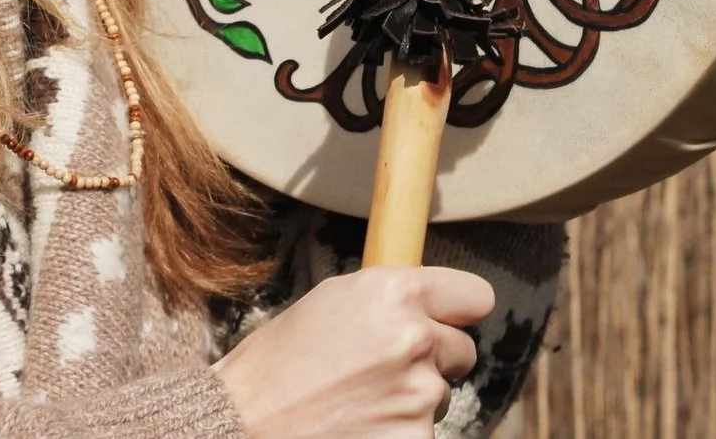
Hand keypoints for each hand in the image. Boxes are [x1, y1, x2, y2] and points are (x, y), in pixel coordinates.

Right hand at [213, 265, 494, 438]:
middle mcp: (413, 338)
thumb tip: (427, 309)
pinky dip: (398, 436)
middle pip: (462, 351)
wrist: (241, 423)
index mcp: (391, 291)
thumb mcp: (329, 304)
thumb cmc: (274, 365)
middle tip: (381, 374)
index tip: (447, 322)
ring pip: (440, 398)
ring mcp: (419, 396)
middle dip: (432, 362)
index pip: (475, 296)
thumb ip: (386, 301)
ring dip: (410, 404)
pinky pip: (423, 435)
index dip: (457, 312)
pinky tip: (359, 431)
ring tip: (356, 406)